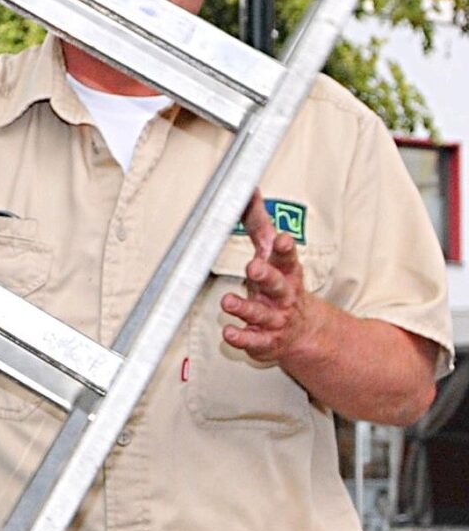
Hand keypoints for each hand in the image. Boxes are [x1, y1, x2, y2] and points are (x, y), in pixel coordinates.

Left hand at [221, 193, 323, 368]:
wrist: (303, 332)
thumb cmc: (280, 287)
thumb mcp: (274, 257)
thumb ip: (259, 225)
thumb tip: (247, 190)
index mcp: (287, 273)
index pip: (287, 258)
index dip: (285, 249)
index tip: (281, 239)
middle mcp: (283, 295)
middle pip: (277, 284)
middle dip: (266, 275)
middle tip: (252, 267)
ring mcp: (275, 319)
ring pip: (261, 313)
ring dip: (245, 308)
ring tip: (228, 302)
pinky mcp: (265, 341)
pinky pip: (253, 340)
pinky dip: (241, 337)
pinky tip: (228, 333)